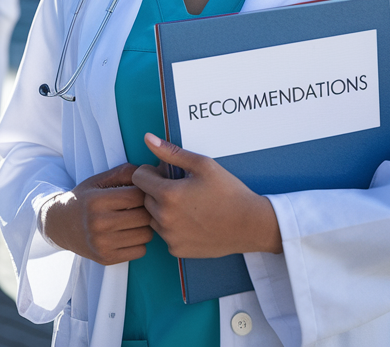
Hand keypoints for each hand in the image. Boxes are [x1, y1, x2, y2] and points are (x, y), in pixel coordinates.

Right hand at [39, 164, 152, 265]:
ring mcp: (102, 243)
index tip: (142, 193)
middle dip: (148, 210)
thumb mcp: (98, 180)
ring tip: (135, 221)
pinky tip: (128, 235)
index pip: (137, 196)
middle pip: (144, 217)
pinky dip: (139, 243)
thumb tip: (149, 172)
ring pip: (146, 235)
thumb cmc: (84, 199)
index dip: (145, 193)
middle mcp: (98, 223)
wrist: (60, 225)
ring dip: (145, 227)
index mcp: (96, 200)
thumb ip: (123, 172)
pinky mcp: (106, 258)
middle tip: (141, 208)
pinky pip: (140, 251)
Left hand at [131, 133, 281, 257]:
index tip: (166, 172)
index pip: (138, 178)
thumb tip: (148, 139)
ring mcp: (169, 237)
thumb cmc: (229, 192)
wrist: (250, 225)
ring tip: (187, 204)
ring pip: (152, 217)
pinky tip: (191, 220)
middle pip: (144, 197)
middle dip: (157, 189)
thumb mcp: (203, 165)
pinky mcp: (177, 250)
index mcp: (168, 195)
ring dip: (162, 209)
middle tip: (180, 187)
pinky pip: (164, 234)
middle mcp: (164, 218)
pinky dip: (172, 227)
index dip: (151, 171)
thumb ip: (171, 152)